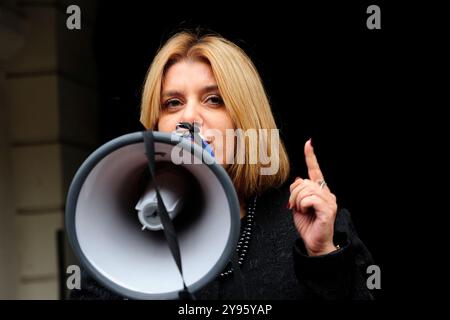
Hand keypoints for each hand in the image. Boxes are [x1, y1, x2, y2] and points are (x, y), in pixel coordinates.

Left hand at [288, 139, 337, 255]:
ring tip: (301, 211)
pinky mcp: (328, 209)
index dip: (310, 156)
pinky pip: (309, 199)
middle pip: (304, 182)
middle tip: (295, 206)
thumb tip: (298, 180)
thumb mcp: (297, 206)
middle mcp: (327, 193)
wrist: (314, 243)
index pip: (315, 170)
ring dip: (297, 201)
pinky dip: (302, 205)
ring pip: (305, 189)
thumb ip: (298, 192)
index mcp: (320, 191)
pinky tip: (306, 212)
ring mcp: (329, 201)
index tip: (308, 143)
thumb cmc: (307, 226)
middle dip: (293, 194)